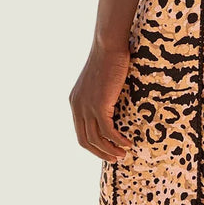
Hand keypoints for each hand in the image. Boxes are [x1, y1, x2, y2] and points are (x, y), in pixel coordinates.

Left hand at [69, 39, 134, 161]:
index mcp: (75, 101)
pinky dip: (118, 140)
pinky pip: (108, 131)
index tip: (107, 150)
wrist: (109, 45)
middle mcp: (77, 106)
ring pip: (96, 139)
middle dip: (100, 152)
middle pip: (85, 140)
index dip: (93, 145)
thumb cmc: (109, 57)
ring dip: (110, 150)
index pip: (80, 131)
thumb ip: (102, 94)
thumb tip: (114, 103)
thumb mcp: (101, 80)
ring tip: (123, 154)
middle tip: (115, 159)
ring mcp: (86, 107)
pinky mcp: (99, 106)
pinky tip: (128, 143)